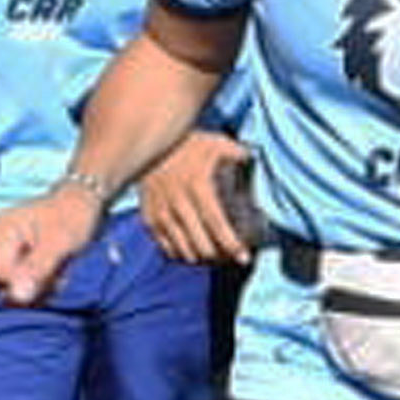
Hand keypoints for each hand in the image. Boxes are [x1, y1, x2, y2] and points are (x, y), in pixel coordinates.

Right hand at [0, 181, 104, 306]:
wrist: (83, 204)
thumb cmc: (73, 217)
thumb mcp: (59, 243)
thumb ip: (36, 269)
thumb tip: (16, 297)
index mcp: (1, 231)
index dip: (25, 284)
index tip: (52, 277)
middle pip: (4, 284)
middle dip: (34, 286)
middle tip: (59, 275)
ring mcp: (3, 251)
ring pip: (14, 288)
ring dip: (41, 287)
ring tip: (59, 271)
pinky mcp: (13, 259)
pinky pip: (22, 284)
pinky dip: (41, 283)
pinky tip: (55, 272)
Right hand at [133, 136, 254, 265]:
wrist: (146, 141)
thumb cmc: (187, 143)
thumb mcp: (216, 142)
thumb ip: (237, 153)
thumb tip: (253, 161)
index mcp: (197, 185)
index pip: (216, 223)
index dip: (231, 244)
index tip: (244, 257)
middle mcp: (177, 201)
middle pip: (200, 243)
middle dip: (218, 256)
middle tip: (230, 258)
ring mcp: (160, 211)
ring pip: (182, 249)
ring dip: (200, 257)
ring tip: (213, 257)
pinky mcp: (147, 216)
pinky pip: (164, 245)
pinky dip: (179, 252)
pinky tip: (191, 251)